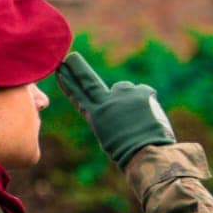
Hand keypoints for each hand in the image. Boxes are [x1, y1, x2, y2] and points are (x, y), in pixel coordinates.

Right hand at [56, 52, 174, 165]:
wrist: (148, 154)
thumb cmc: (130, 152)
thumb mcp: (110, 135)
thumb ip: (109, 115)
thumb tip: (118, 102)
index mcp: (94, 115)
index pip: (78, 95)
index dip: (69, 82)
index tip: (60, 69)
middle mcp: (104, 102)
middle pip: (88, 80)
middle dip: (78, 68)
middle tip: (71, 57)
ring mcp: (122, 95)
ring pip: (125, 88)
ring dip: (131, 98)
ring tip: (139, 118)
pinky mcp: (140, 92)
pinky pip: (145, 92)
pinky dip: (148, 100)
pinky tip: (152, 115)